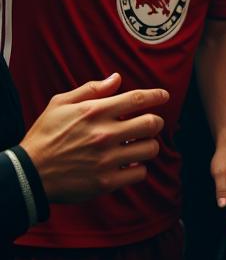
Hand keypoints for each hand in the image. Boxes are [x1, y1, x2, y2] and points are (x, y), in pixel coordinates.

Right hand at [19, 74, 167, 202]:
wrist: (27, 174)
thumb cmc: (44, 136)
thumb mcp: (60, 104)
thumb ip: (91, 89)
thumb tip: (116, 78)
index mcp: (94, 112)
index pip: (137, 98)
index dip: (156, 95)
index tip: (164, 96)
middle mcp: (104, 134)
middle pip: (151, 123)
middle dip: (155, 122)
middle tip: (150, 124)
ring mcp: (106, 159)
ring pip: (150, 149)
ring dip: (148, 145)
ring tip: (138, 145)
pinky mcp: (106, 182)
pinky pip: (139, 173)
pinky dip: (138, 168)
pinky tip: (128, 164)